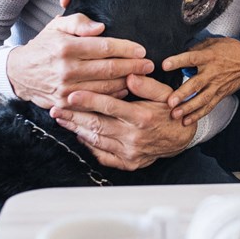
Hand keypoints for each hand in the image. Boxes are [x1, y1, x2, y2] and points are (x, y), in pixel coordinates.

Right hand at [5, 13, 153, 108]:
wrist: (18, 73)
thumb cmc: (44, 46)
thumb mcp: (57, 26)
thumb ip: (79, 22)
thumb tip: (101, 27)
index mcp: (66, 47)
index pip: (104, 48)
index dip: (126, 49)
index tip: (141, 50)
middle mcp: (67, 70)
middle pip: (109, 69)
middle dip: (133, 67)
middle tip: (149, 65)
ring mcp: (66, 89)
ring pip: (105, 87)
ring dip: (127, 82)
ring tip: (142, 77)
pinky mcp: (65, 103)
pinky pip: (95, 101)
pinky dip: (112, 96)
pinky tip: (124, 89)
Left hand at [50, 75, 196, 169]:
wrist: (182, 137)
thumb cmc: (171, 111)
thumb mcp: (165, 93)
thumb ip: (147, 84)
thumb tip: (129, 75)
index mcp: (143, 117)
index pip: (110, 107)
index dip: (89, 100)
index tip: (72, 95)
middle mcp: (135, 137)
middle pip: (97, 125)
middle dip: (74, 116)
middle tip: (57, 109)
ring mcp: (130, 152)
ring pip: (97, 140)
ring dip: (77, 130)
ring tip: (62, 120)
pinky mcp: (128, 163)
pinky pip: (104, 156)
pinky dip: (89, 146)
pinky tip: (79, 135)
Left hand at [162, 38, 239, 124]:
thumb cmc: (232, 51)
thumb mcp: (215, 42)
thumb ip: (197, 47)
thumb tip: (181, 51)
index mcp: (209, 56)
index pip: (192, 58)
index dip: (178, 61)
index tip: (165, 65)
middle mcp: (212, 72)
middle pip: (196, 84)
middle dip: (182, 94)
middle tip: (170, 102)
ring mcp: (217, 86)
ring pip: (201, 99)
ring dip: (188, 108)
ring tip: (175, 115)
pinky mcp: (220, 95)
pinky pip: (208, 107)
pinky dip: (197, 115)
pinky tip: (186, 121)